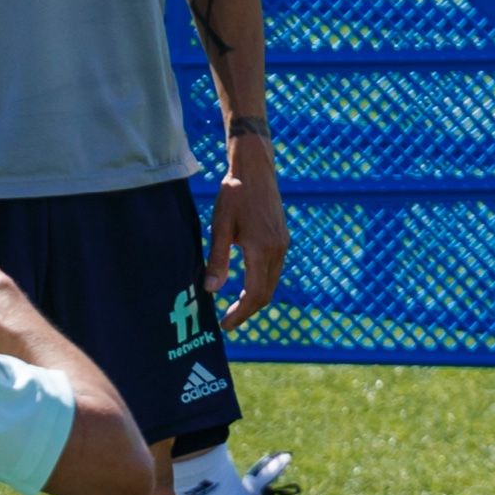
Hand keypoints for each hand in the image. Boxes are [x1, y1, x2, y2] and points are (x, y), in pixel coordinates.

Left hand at [206, 146, 287, 326]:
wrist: (256, 168)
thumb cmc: (234, 194)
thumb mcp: (220, 226)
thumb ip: (217, 260)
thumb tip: (211, 291)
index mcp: (261, 249)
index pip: (254, 294)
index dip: (240, 314)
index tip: (225, 325)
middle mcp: (277, 251)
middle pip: (266, 294)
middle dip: (247, 311)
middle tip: (228, 322)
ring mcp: (283, 245)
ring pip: (272, 284)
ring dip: (255, 298)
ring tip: (235, 307)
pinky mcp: (282, 239)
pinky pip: (274, 271)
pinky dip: (261, 284)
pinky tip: (246, 284)